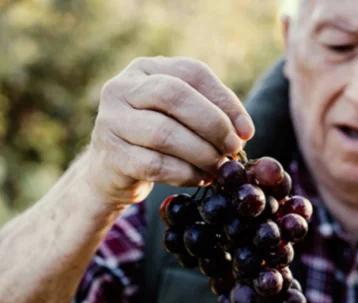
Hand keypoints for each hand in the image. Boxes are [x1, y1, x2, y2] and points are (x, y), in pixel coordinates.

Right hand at [85, 56, 254, 207]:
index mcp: (145, 69)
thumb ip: (208, 113)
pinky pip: (155, 165)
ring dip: (201, 153)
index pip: (192, 72)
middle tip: (233, 148)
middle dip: (212, 123)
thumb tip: (243, 131)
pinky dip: (185, 174)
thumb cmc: (153, 139)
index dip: (224, 100)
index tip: (247, 130)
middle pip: (174, 95)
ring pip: (164, 133)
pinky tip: (200, 178)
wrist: (110, 171)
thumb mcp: (177, 116)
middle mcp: (122, 88)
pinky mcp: (111, 156)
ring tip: (219, 167)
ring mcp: (111, 121)